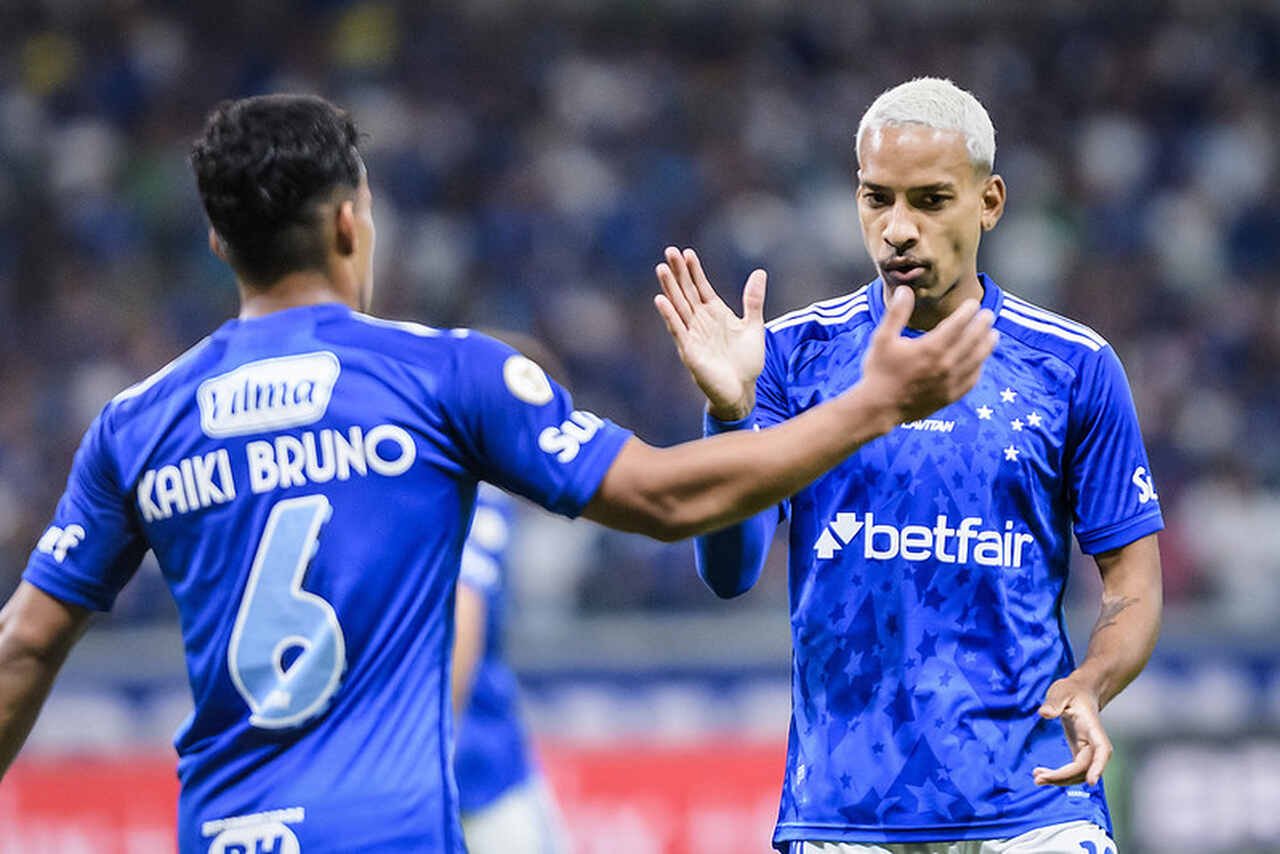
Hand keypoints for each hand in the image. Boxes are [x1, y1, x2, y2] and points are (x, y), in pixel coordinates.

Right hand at [654, 247, 765, 420]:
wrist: (742, 391)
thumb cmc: (747, 362)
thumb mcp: (754, 326)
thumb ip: (753, 300)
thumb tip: (759, 272)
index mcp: (715, 314)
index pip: (701, 287)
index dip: (694, 270)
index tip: (687, 252)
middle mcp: (701, 322)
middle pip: (687, 292)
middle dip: (678, 273)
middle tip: (670, 251)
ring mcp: (693, 335)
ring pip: (679, 307)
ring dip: (669, 288)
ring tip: (661, 268)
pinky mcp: (689, 351)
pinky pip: (677, 330)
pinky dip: (669, 316)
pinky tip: (661, 300)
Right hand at [858, 286, 996, 424]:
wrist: (879, 408)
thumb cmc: (879, 371)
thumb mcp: (882, 338)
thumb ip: (896, 313)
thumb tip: (904, 290)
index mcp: (931, 348)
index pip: (958, 324)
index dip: (968, 311)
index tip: (973, 304)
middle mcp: (945, 364)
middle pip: (973, 339)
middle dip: (982, 325)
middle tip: (988, 315)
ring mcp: (950, 382)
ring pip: (977, 359)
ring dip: (987, 345)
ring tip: (993, 335)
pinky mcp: (949, 396)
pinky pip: (971, 380)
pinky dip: (979, 368)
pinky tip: (980, 362)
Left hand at [1033, 676, 1112, 786]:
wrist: (1080, 692)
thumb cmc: (1071, 691)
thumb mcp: (1061, 691)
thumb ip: (1054, 702)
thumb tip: (1045, 713)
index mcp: (1093, 728)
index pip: (1101, 750)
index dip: (1098, 767)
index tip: (1092, 782)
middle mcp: (1094, 743)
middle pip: (1085, 768)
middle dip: (1063, 777)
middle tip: (1038, 779)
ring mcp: (1088, 750)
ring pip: (1079, 774)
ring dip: (1059, 780)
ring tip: (1037, 777)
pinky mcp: (1079, 753)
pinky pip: (1073, 771)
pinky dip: (1058, 776)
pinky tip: (1041, 774)